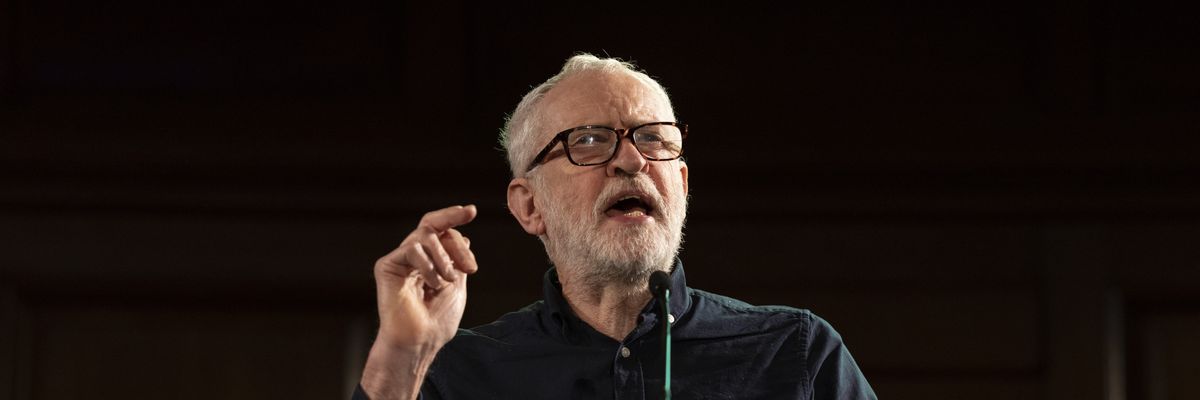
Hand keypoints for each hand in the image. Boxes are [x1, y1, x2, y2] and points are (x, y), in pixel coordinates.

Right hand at [362, 205, 477, 399]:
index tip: (471, 210)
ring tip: (447, 281)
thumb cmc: (438, 320)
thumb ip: (457, 259)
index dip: (454, 217)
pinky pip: (412, 248)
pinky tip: (432, 284)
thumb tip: (461, 235)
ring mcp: (399, 260)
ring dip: (444, 258)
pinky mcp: (386, 265)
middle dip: (454, 235)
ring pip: (425, 235)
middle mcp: (412, 257)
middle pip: (432, 225)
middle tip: (468, 265)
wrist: (420, 340)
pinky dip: (428, 265)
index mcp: (429, 260)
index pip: (440, 230)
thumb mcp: (457, 283)